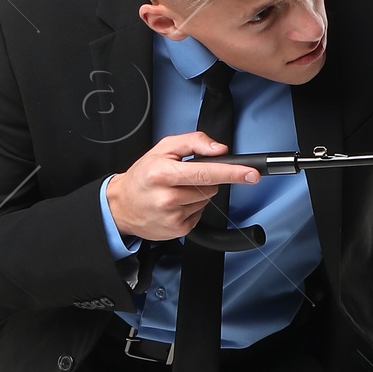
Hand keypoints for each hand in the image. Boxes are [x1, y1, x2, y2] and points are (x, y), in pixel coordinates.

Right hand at [104, 131, 258, 241]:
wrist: (121, 205)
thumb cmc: (143, 175)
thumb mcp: (163, 148)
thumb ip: (193, 142)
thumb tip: (219, 149)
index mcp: (163, 173)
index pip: (206, 172)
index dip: (232, 172)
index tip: (251, 173)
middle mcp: (167, 196)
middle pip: (211, 187)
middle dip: (206, 180)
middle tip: (184, 178)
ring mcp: (173, 215)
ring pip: (207, 200)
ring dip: (198, 194)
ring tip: (176, 191)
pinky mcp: (178, 229)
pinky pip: (200, 213)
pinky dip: (193, 207)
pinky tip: (176, 204)